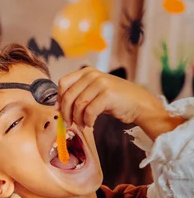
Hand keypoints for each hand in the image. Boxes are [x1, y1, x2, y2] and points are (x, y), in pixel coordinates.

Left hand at [57, 67, 181, 139]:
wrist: (138, 103)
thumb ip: (78, 95)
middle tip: (69, 124)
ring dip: (77, 119)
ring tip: (82, 125)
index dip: (59, 99)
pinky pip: (89, 111)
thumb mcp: (94, 92)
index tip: (59, 111)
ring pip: (78, 105)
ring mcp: (101, 83)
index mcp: (86, 72)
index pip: (63, 83)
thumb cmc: (114, 100)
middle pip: (68, 96)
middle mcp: (92, 75)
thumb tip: (58, 107)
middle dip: (66, 113)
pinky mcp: (108, 94)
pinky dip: (87, 121)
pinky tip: (91, 123)